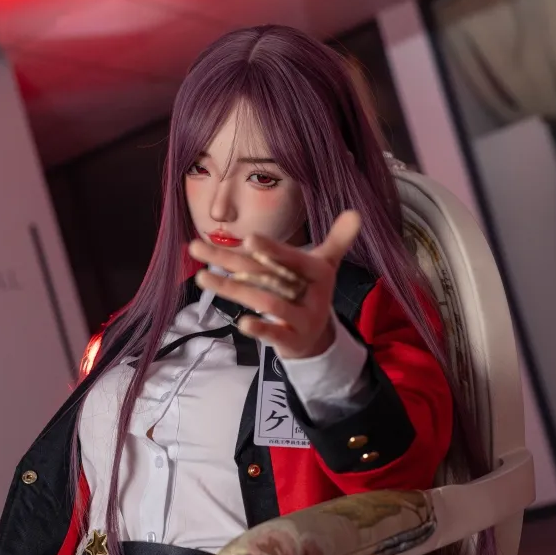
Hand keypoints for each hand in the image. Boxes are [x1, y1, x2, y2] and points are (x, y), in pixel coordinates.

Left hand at [187, 211, 361, 359]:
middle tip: (199, 248)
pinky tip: (241, 323)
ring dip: (233, 290)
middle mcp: (311, 294)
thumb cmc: (311, 293)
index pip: (290, 258)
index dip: (271, 249)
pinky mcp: (292, 340)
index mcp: (317, 272)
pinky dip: (260, 328)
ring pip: (268, 302)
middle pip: (267, 275)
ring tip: (202, 278)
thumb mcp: (324, 267)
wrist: (317, 337)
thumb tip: (356, 213)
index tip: (249, 238)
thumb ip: (337, 240)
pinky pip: (275, 334)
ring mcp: (303, 319)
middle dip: (233, 262)